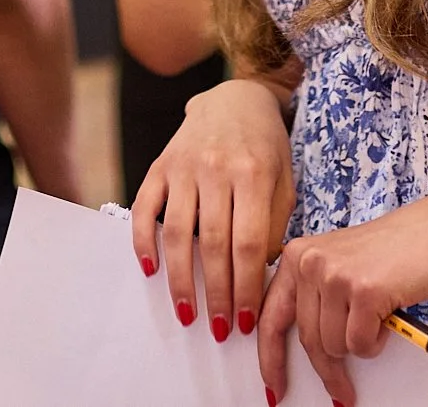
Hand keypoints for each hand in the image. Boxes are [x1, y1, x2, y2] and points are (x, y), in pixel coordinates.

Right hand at [130, 79, 292, 347]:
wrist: (235, 99)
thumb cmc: (266, 147)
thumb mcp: (284, 179)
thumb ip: (275, 224)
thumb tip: (259, 276)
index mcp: (254, 174)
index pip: (250, 243)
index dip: (246, 286)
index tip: (246, 320)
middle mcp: (217, 169)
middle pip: (214, 244)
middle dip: (217, 293)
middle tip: (218, 329)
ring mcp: (183, 166)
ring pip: (178, 233)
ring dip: (181, 280)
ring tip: (187, 313)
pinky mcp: (160, 165)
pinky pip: (145, 209)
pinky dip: (143, 242)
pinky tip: (151, 270)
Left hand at [256, 197, 427, 405]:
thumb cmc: (399, 250)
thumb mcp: (341, 265)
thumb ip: (316, 296)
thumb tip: (306, 344)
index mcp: (298, 254)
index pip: (271, 316)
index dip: (270, 357)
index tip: (273, 384)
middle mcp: (310, 261)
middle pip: (308, 340)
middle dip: (328, 370)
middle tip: (341, 391)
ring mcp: (335, 275)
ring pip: (334, 346)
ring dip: (360, 344)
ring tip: (377, 319)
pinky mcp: (363, 291)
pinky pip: (361, 345)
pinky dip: (377, 342)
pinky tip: (388, 317)